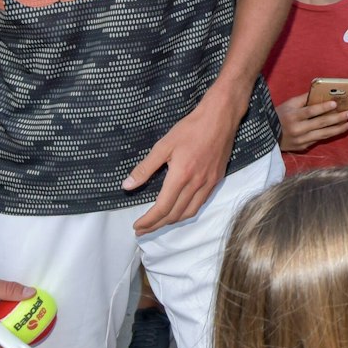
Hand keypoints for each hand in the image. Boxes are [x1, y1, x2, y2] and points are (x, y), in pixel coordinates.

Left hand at [126, 100, 239, 233]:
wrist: (220, 118)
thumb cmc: (190, 128)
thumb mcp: (163, 145)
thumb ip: (145, 168)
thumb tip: (127, 185)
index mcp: (181, 175)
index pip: (162, 207)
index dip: (148, 220)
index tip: (137, 226)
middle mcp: (196, 184)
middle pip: (175, 214)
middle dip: (157, 225)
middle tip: (143, 229)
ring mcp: (208, 183)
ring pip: (189, 212)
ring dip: (172, 221)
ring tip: (159, 223)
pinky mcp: (216, 180)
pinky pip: (201, 203)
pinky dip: (187, 212)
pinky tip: (179, 210)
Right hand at [274, 93, 347, 151]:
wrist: (267, 137)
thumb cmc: (279, 116)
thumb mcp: (288, 105)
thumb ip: (303, 99)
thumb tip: (319, 90)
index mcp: (293, 116)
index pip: (310, 111)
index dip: (323, 108)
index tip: (335, 104)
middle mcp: (298, 129)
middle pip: (321, 123)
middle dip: (337, 118)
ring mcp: (301, 140)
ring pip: (323, 134)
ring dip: (338, 129)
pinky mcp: (303, 147)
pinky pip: (319, 139)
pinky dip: (330, 134)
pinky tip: (340, 129)